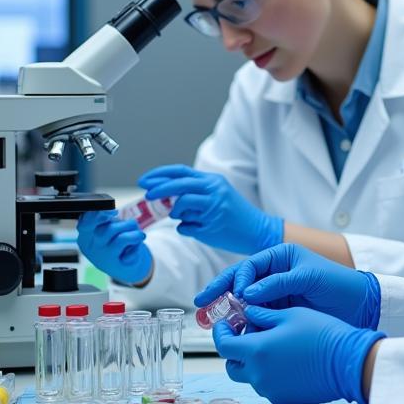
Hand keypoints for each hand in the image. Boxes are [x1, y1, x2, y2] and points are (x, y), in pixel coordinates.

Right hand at [77, 210, 151, 284]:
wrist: (122, 266)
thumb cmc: (113, 242)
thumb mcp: (106, 228)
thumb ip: (105, 219)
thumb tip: (111, 212)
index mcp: (85, 238)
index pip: (85, 224)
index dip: (99, 216)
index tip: (114, 212)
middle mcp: (93, 248)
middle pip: (106, 230)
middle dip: (125, 224)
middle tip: (132, 224)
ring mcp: (105, 258)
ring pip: (121, 239)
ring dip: (134, 233)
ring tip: (138, 235)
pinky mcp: (119, 266)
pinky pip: (132, 252)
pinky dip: (137, 247)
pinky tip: (135, 248)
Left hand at [138, 164, 282, 255]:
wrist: (258, 231)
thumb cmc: (234, 213)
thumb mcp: (217, 194)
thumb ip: (194, 192)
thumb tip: (164, 196)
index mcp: (213, 181)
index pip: (181, 172)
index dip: (160, 175)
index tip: (145, 181)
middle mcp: (214, 191)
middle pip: (179, 185)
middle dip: (159, 190)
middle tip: (148, 195)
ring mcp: (213, 209)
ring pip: (180, 207)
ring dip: (177, 213)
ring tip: (189, 218)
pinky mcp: (211, 226)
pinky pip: (185, 227)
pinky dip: (187, 228)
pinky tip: (201, 228)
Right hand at [194, 243, 380, 329]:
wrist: (360, 305)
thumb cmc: (338, 283)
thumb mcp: (308, 277)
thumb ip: (279, 283)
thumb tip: (248, 292)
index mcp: (280, 256)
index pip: (249, 265)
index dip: (237, 279)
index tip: (234, 295)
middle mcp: (274, 273)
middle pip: (240, 281)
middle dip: (219, 291)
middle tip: (201, 302)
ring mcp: (275, 293)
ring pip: (245, 300)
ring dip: (228, 309)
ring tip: (212, 320)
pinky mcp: (279, 311)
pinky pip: (256, 315)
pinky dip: (244, 322)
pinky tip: (236, 330)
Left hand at [214, 307, 384, 403]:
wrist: (348, 361)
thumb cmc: (322, 333)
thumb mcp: (290, 315)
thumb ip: (262, 315)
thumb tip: (247, 313)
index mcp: (257, 351)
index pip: (223, 345)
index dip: (221, 332)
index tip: (225, 324)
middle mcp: (259, 375)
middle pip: (233, 365)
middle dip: (235, 350)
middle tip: (247, 334)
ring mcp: (271, 390)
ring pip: (250, 376)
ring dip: (253, 362)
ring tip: (272, 345)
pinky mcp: (284, 399)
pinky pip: (268, 386)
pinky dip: (270, 374)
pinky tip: (287, 360)